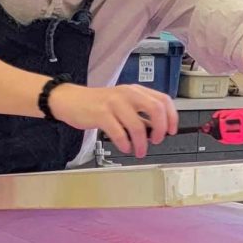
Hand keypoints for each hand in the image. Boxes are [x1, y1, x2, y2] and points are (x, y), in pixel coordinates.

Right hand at [48, 84, 178, 158]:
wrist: (70, 100)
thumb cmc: (98, 104)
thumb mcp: (124, 104)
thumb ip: (140, 114)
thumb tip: (158, 130)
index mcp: (136, 91)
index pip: (163, 100)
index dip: (172, 117)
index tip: (171, 131)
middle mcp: (128, 94)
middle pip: (155, 109)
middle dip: (160, 129)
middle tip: (156, 140)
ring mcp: (114, 103)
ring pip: (137, 125)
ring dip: (141, 143)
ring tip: (139, 151)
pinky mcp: (101, 114)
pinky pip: (119, 132)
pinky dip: (124, 143)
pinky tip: (124, 147)